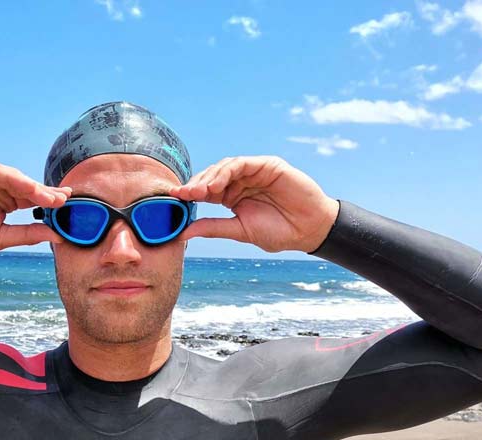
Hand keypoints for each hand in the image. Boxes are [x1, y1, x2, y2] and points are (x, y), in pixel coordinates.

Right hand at [0, 153, 72, 254]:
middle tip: (65, 199)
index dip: (49, 203)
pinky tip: (27, 186)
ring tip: (50, 197)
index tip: (68, 208)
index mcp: (5, 202)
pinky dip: (12, 178)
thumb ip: (26, 234)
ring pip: (15, 178)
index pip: (32, 200)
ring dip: (33, 187)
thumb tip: (56, 235)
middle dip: (46, 193)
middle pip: (28, 187)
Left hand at [167, 156, 339, 252]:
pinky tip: (217, 184)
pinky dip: (227, 171)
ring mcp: (253, 172)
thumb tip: (184, 232)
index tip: (173, 199)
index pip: (206, 191)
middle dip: (195, 185)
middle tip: (182, 194)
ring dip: (209, 177)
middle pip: (211, 177)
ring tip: (198, 191)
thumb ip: (213, 228)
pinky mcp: (266, 165)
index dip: (189, 193)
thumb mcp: (240, 230)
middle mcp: (240, 182)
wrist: (308, 230)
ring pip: (224, 167)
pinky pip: (242, 163)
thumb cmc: (278, 232)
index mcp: (231, 197)